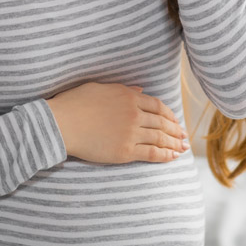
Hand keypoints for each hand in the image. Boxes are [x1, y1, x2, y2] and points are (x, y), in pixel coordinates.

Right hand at [45, 82, 189, 163]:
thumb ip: (123, 89)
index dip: (169, 114)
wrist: (61, 123)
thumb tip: (140, 90)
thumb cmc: (75, 103)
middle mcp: (134, 114)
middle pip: (162, 122)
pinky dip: (165, 155)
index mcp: (129, 96)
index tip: (175, 120)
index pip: (158, 106)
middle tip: (183, 136)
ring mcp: (131, 133)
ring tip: (182, 148)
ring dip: (174, 143)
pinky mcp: (125, 151)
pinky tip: (173, 157)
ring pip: (160, 138)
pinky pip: (151, 153)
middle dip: (176, 130)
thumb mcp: (100, 88)